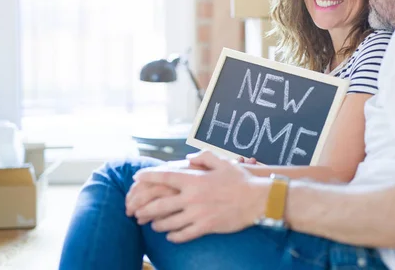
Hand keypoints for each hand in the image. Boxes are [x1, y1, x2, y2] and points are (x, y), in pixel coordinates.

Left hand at [132, 151, 270, 242]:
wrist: (258, 199)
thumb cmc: (241, 180)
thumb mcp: (223, 162)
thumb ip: (203, 157)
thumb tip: (188, 159)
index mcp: (195, 179)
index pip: (164, 177)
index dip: (148, 176)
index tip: (137, 177)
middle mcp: (192, 197)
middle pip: (159, 205)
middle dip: (143, 208)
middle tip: (136, 211)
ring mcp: (198, 214)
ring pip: (168, 223)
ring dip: (156, 224)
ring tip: (152, 224)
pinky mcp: (205, 227)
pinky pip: (183, 235)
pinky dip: (173, 236)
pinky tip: (170, 236)